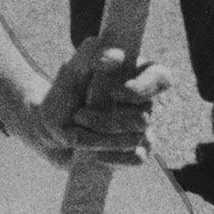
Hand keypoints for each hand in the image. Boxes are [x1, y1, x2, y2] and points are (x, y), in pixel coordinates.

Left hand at [18, 37, 172, 167]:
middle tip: (80, 114)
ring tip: (79, 127)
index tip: (114, 92)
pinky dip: (114, 157)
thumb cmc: (66, 94)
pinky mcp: (135, 151)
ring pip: (138, 137)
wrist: (52, 130)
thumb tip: (114, 57)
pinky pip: (138, 158)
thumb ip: (90, 55)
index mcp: (137, 75)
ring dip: (104, 135)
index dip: (143, 88)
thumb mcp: (71, 70)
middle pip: (144, 115)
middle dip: (107, 119)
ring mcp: (142, 129)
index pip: (162, 78)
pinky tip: (95, 154)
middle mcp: (145, 102)